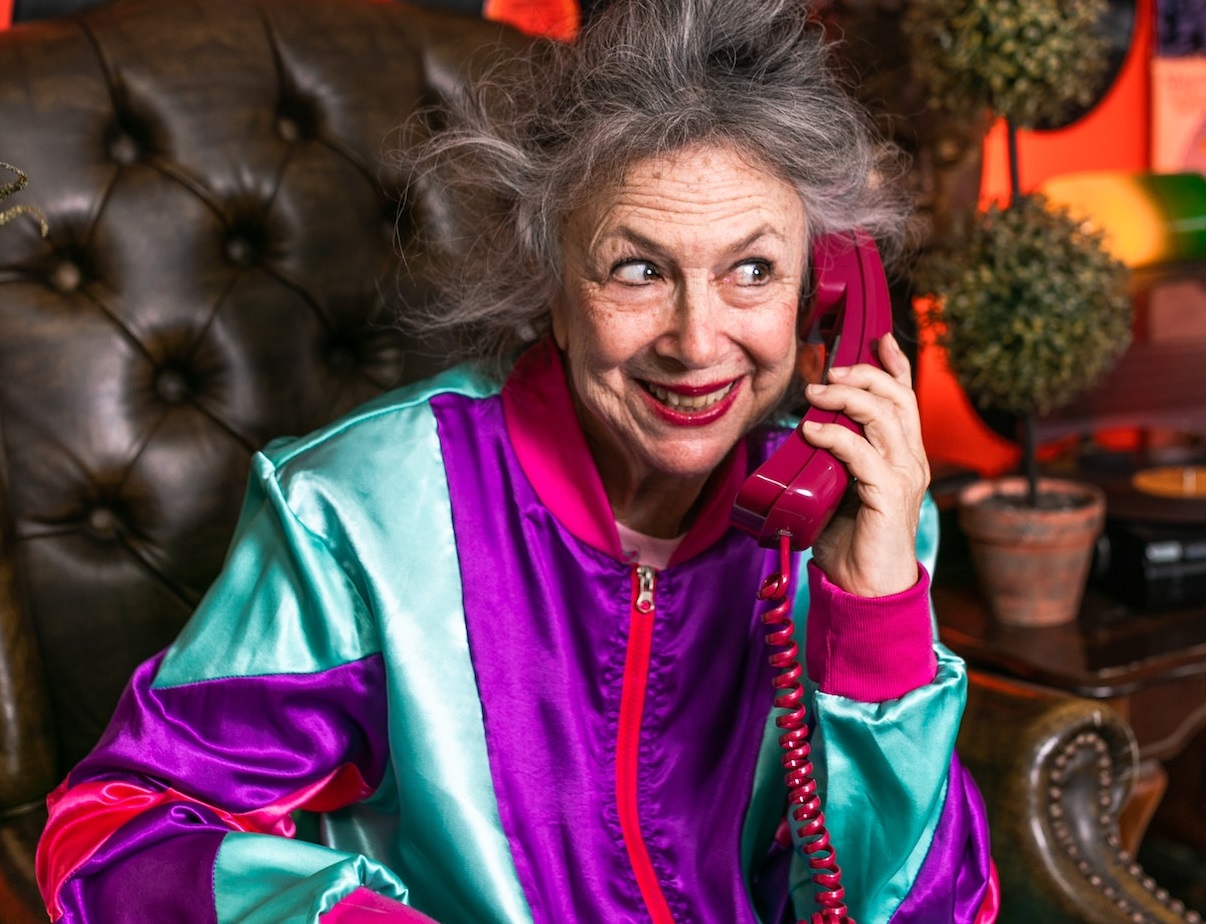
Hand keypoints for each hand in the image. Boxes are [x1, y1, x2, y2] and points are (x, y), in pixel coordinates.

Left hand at [800, 332, 928, 596]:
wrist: (867, 589)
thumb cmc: (851, 540)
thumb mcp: (840, 486)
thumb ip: (835, 456)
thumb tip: (808, 425)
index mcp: (903, 455)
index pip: (906, 398)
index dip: (894, 364)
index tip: (877, 339)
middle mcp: (911, 461)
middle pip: (897, 397)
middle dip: (863, 374)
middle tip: (829, 371)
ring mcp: (904, 477)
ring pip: (885, 417)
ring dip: (848, 398)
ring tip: (817, 392)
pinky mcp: (889, 496)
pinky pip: (864, 453)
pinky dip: (836, 436)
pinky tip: (812, 430)